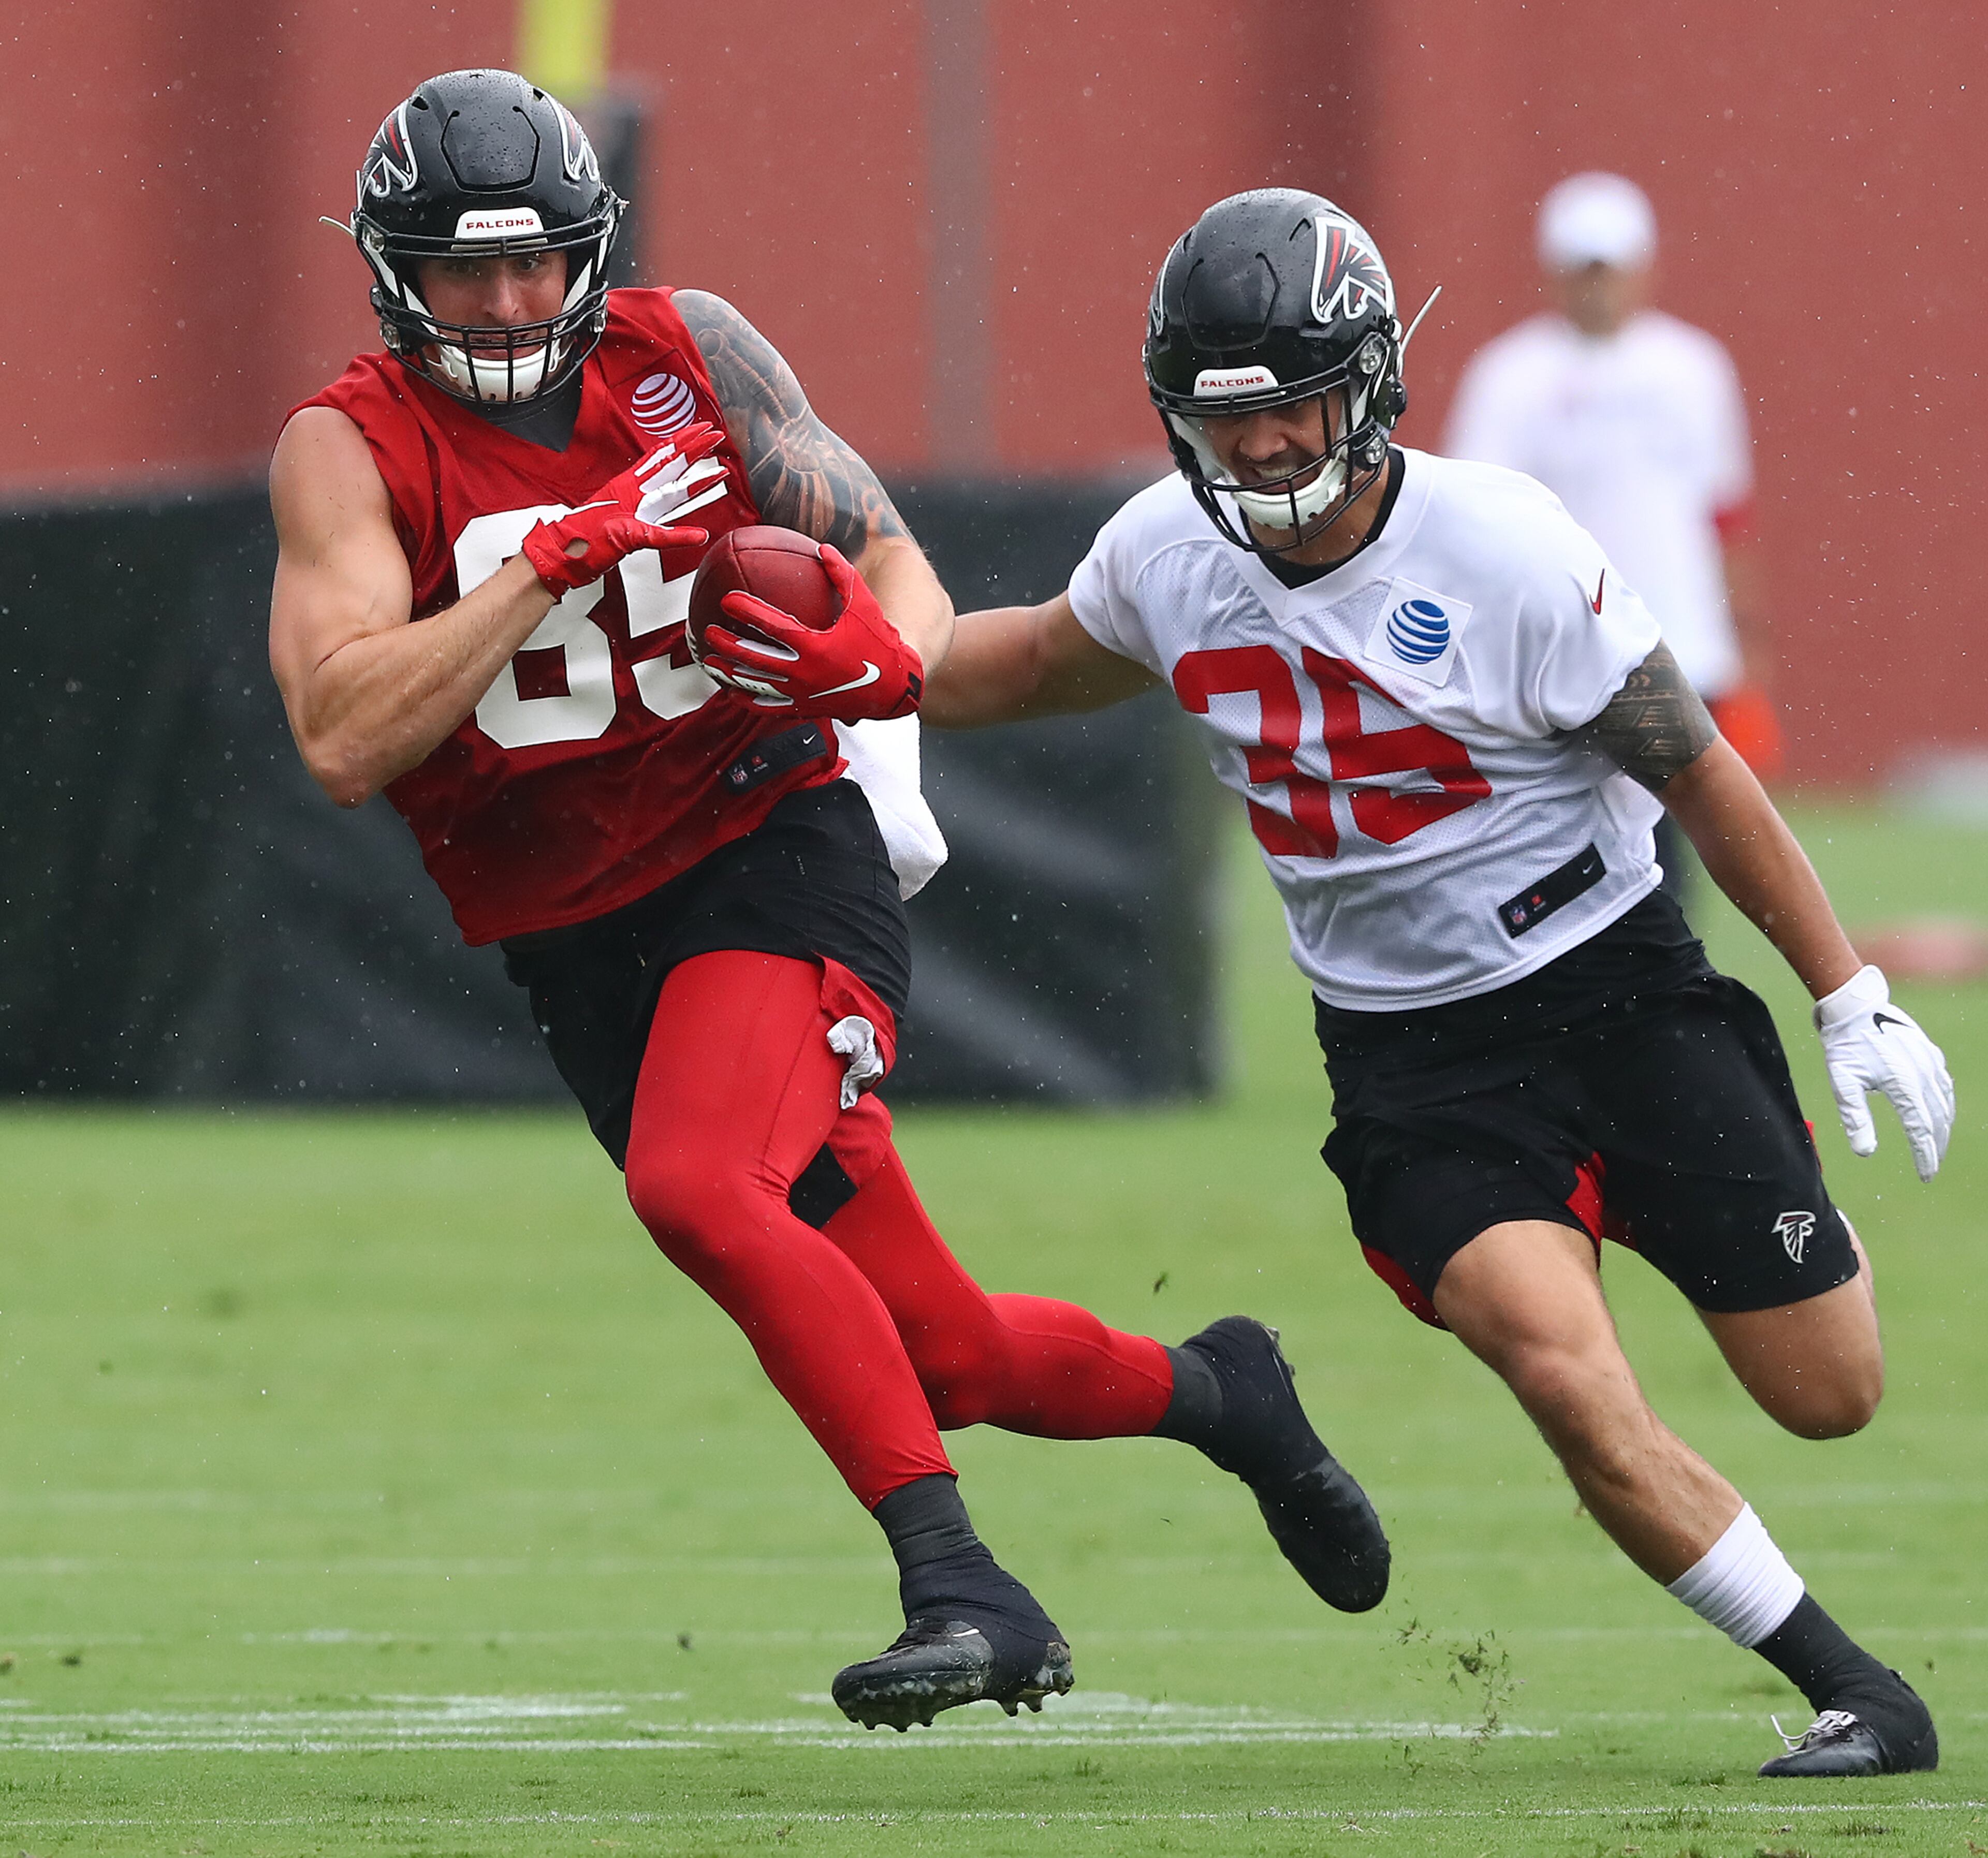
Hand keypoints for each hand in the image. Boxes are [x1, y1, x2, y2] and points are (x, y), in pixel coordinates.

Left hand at [518, 423, 723, 598]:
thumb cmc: (585, 544)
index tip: (713, 440)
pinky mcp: (627, 510)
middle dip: (693, 447)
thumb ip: (665, 535)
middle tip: (714, 436)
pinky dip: (669, 484)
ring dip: (683, 460)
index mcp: (634, 489)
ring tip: (700, 450)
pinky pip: (653, 491)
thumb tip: (697, 535)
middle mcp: (634, 490)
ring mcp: (630, 498)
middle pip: (670, 462)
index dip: (693, 450)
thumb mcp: (629, 538)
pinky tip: (676, 483)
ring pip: (662, 472)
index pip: (672, 464)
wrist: (561, 555)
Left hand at [695, 544, 922, 719]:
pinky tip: (731, 691)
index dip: (746, 611)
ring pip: (755, 685)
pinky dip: (747, 699)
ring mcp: (800, 693)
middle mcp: (802, 673)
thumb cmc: (878, 641)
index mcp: (814, 646)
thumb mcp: (863, 604)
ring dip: (729, 673)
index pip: (771, 626)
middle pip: (753, 658)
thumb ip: (841, 574)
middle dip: (727, 644)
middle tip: (707, 632)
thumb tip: (821, 547)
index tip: (727, 600)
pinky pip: (768, 707)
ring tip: (710, 662)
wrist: (893, 686)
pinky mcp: (803, 708)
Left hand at [1813, 964, 1954, 1180]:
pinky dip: (1945, 1105)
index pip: (1921, 1130)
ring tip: (1935, 1148)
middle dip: (1936, 1147)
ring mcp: (1931, 1062)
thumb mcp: (1843, 1083)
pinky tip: (1941, 1115)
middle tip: (1930, 1168)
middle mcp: (1924, 1074)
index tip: (1925, 1176)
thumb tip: (1865, 1153)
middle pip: (1938, 1120)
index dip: (1925, 1156)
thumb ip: (1855, 1118)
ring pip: (1945, 1103)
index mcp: (1904, 1084)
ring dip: (1943, 1128)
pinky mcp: (1931, 1054)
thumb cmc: (1845, 1046)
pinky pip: (1945, 1086)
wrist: (1855, 1008)